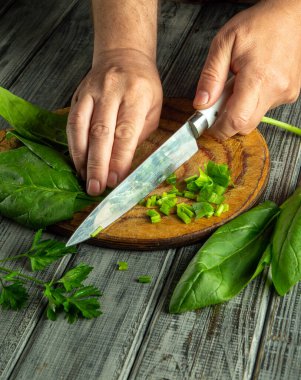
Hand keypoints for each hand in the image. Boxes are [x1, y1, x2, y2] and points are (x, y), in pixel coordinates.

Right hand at [67, 49, 162, 194]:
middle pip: (101, 132)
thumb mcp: (153, 109)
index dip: (119, 159)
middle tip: (96, 187)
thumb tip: (125, 165)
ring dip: (81, 157)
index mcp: (136, 96)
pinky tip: (77, 162)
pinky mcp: (78, 95)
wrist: (123, 56)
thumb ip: (139, 134)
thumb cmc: (143, 87)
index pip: (125, 132)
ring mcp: (91, 92)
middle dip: (98, 164)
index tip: (115, 181)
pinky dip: (73, 145)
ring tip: (84, 179)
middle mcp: (111, 92)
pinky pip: (71, 123)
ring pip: (81, 127)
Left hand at [193, 0, 300, 139]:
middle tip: (217, 103)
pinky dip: (251, 103)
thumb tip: (202, 103)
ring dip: (239, 110)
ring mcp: (285, 93)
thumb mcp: (224, 44)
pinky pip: (264, 109)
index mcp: (258, 77)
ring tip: (236, 85)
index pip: (236, 120)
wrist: (290, 15)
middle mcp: (275, 89)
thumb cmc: (259, 24)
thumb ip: (211, 76)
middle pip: (245, 125)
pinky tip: (250, 84)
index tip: (208, 126)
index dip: (219, 129)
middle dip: (226, 121)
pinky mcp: (289, 94)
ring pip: (254, 118)